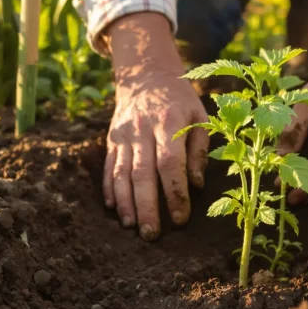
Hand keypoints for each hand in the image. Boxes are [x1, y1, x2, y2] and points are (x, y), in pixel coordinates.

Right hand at [103, 13, 209, 240]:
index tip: (180, 218)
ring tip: (132, 226)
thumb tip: (196, 185)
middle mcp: (142, 129)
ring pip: (122, 173)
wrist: (145, 73)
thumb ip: (199, 150)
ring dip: (126, 202)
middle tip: (152, 235)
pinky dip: (109, 188)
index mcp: (168, 123)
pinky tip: (114, 208)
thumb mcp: (199, 117)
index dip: (175, 193)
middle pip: (142, 173)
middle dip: (147, 206)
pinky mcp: (111, 138)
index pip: (170, 163)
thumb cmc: (180, 100)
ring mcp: (123, 134)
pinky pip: (108, 166)